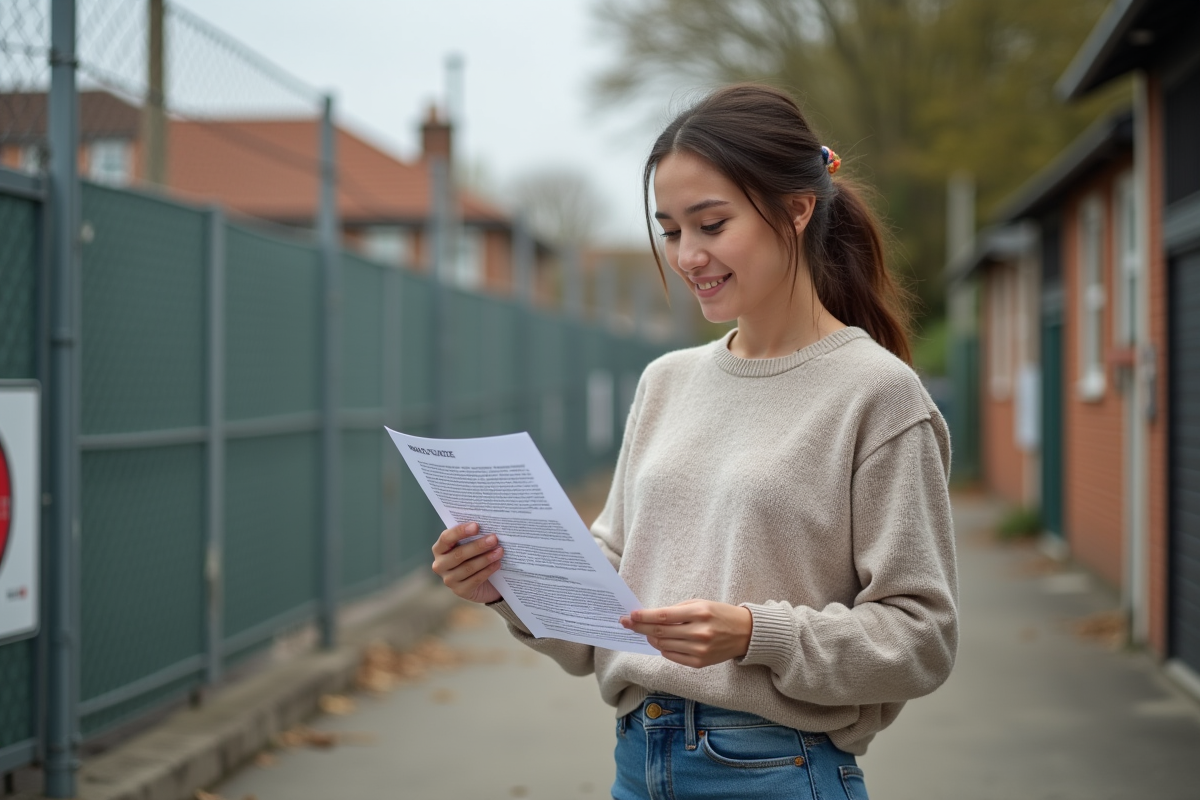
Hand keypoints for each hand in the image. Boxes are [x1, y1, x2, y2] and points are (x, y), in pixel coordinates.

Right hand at [431, 522, 503, 604]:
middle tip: (494, 539)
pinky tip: (497, 564)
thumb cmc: (474, 557)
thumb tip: (487, 525)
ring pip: (468, 567)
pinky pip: (475, 579)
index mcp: (439, 549)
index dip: (460, 531)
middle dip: (478, 546)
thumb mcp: (470, 545)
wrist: (482, 583)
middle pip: (458, 554)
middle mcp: (440, 565)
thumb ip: (473, 536)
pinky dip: (487, 570)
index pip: (446, 538)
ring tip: (500, 551)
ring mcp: (448, 580)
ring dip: (486, 558)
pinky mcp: (460, 591)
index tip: (476, 526)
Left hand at [620, 599, 752, 667]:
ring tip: (644, 632)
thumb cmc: (720, 614)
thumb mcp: (701, 604)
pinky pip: (673, 656)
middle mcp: (699, 632)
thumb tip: (651, 617)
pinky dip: (663, 649)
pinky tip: (659, 642)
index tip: (631, 615)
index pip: (664, 616)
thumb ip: (677, 611)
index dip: (645, 616)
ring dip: (650, 638)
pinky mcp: (700, 662)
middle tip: (626, 623)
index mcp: (699, 613)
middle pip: (660, 632)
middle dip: (640, 627)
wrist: (745, 633)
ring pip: (664, 645)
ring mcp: (700, 650)